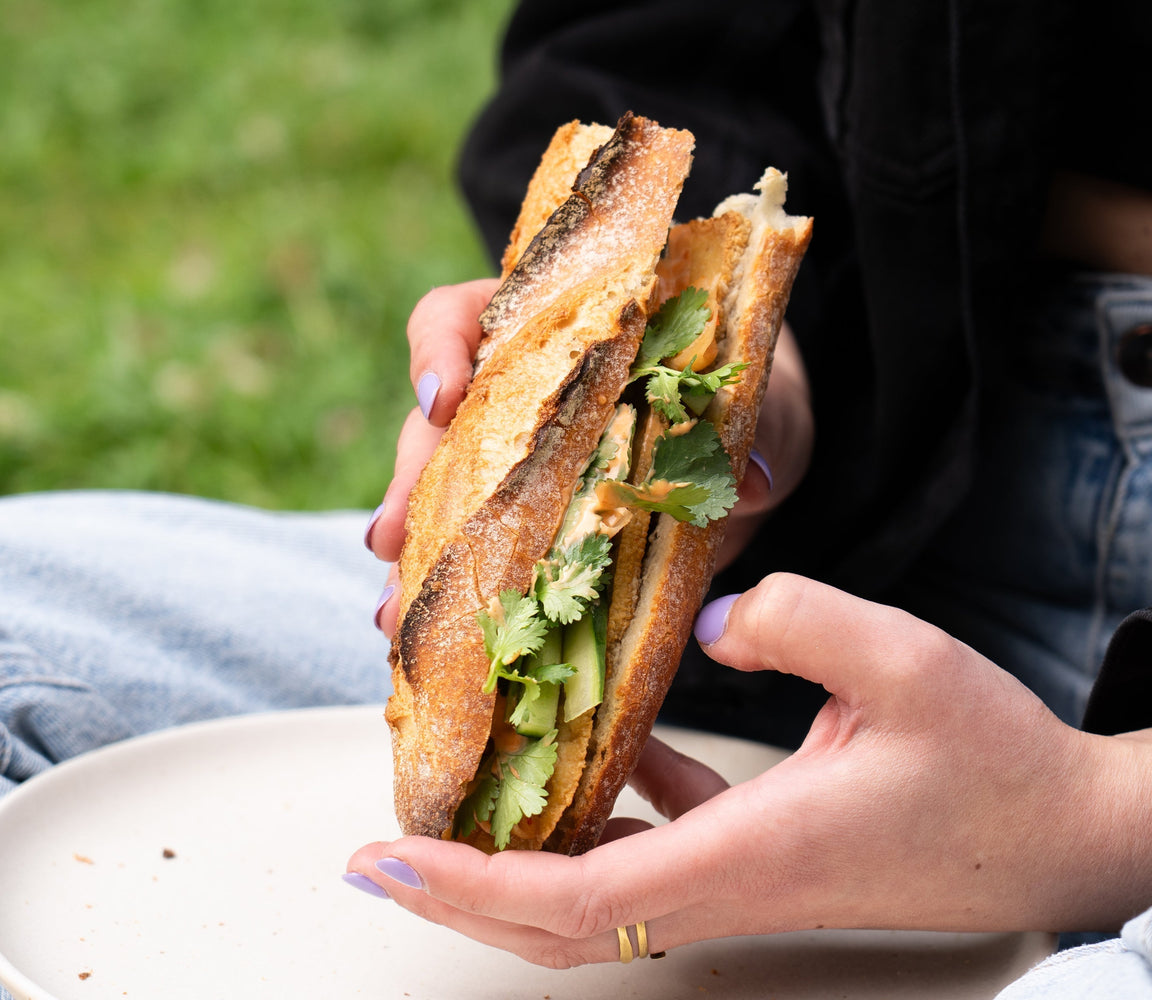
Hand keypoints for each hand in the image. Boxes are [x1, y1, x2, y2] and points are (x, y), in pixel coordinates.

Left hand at [346, 574, 1151, 966]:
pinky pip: (652, 848)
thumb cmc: (995, 763)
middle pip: (558, 921)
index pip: (576, 898)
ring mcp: (742, 877)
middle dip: (455, 897)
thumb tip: (713, 616)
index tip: (388, 856)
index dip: (471, 884)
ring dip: (510, 864)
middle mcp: (728, 881)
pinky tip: (596, 750)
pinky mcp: (761, 853)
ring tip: (446, 814)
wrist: (1064, 837)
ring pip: (594, 895)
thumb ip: (806, 624)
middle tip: (372, 859)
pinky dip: (599, 814)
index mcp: (747, 852)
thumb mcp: (909, 666)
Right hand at [368, 279, 814, 634]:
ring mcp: (510, 465)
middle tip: (392, 538)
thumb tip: (750, 476)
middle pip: (434, 423)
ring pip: (434, 497)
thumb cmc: (747, 397)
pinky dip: (445, 600)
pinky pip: (468, 557)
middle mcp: (513, 393)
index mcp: (555, 331)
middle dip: (408, 482)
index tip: (443, 401)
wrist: (759, 450)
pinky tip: (426, 644)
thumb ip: (749, 428)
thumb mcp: (759, 402)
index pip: (467, 316)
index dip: (440, 351)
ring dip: (410, 556)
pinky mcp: (523, 531)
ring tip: (395, 614)